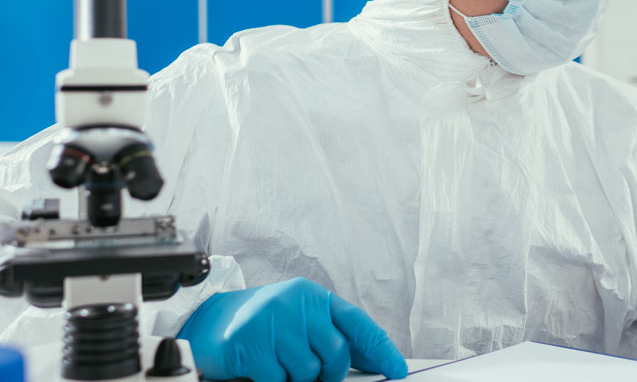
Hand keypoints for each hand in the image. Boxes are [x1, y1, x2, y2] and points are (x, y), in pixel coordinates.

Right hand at [178, 277, 407, 380]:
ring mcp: (272, 320)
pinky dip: (270, 381)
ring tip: (276, 364)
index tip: (398, 369)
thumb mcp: (300, 325)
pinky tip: (258, 368)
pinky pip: (277, 380)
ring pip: (307, 371)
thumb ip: (331, 339)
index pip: (357, 323)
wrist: (206, 324)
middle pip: (335, 353)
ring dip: (294, 378)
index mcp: (313, 296)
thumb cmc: (262, 328)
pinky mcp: (250, 342)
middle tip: (310, 375)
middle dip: (328, 374)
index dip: (380, 348)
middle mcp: (296, 302)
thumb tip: (373, 362)